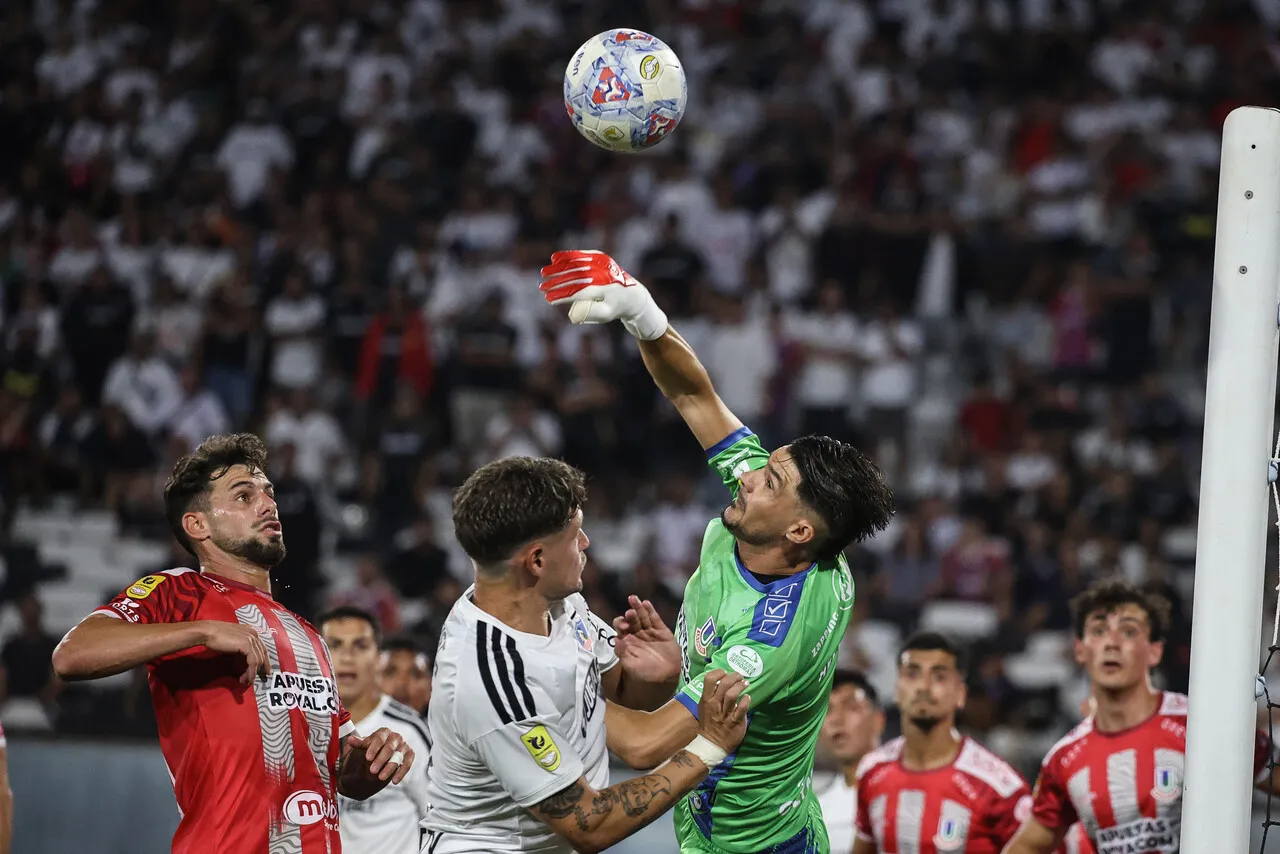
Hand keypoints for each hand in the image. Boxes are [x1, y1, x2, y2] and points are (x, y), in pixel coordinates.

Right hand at [197, 621, 271, 684]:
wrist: (208, 631)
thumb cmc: (215, 636)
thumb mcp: (233, 640)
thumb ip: (241, 646)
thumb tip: (244, 658)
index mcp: (251, 631)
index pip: (262, 648)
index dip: (265, 660)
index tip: (265, 671)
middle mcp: (253, 634)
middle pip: (262, 654)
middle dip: (259, 669)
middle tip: (252, 680)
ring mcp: (251, 638)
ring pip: (258, 660)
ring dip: (252, 673)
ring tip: (246, 681)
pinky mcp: (247, 645)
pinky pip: (253, 662)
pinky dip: (251, 672)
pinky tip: (247, 678)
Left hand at [344, 727, 414, 784]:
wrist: (380, 753)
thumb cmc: (371, 748)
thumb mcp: (363, 745)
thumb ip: (358, 743)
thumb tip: (350, 740)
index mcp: (384, 732)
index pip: (379, 739)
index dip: (374, 748)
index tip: (367, 758)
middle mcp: (395, 737)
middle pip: (389, 748)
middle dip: (381, 760)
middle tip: (372, 770)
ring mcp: (404, 745)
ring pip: (398, 757)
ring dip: (390, 768)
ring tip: (380, 778)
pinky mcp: (410, 754)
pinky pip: (407, 763)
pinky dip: (401, 772)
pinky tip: (394, 781)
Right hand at [539, 250, 668, 339]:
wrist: (632, 294)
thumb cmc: (614, 308)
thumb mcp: (604, 315)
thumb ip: (588, 314)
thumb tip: (571, 314)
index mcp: (605, 289)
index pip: (579, 292)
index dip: (562, 295)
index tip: (548, 299)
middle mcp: (603, 273)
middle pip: (575, 276)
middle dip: (556, 282)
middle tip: (542, 287)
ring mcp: (602, 262)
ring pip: (576, 263)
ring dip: (558, 268)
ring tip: (544, 273)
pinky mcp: (601, 256)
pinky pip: (582, 255)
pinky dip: (568, 256)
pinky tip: (554, 259)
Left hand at [613, 595, 681, 685]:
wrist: (666, 678)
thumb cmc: (645, 673)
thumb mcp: (631, 665)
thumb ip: (623, 653)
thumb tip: (615, 639)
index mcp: (627, 641)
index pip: (621, 628)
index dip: (620, 625)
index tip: (623, 627)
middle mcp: (637, 634)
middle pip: (631, 620)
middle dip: (630, 616)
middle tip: (630, 613)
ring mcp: (649, 631)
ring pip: (642, 617)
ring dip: (638, 608)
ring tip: (634, 599)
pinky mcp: (662, 631)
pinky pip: (655, 619)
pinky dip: (651, 611)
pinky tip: (646, 603)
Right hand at [695, 669, 750, 752]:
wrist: (712, 744)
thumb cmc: (709, 723)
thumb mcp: (704, 707)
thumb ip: (711, 695)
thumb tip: (721, 682)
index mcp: (706, 699)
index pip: (709, 679)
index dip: (718, 672)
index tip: (725, 673)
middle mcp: (715, 705)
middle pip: (724, 684)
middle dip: (734, 677)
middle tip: (740, 677)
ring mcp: (725, 713)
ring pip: (732, 694)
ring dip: (741, 686)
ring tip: (745, 684)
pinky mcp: (735, 722)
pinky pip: (742, 708)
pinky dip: (746, 700)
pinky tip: (748, 697)